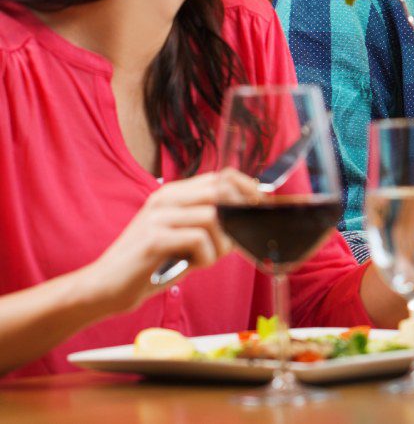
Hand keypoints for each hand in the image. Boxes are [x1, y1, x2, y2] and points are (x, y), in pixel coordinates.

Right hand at [85, 171, 249, 312]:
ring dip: (221, 243)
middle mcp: (166, 198)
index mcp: (174, 193)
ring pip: (213, 216)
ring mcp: (159, 215)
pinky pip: (198, 238)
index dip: (246, 189)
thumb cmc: (149, 266)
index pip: (221, 176)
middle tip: (234, 241)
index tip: (258, 207)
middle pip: (221, 189)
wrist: (103, 288)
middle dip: (238, 216)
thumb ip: (208, 224)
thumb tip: (245, 219)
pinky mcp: (154, 238)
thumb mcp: (182, 238)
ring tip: (207, 259)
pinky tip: (193, 266)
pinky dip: (206, 256)